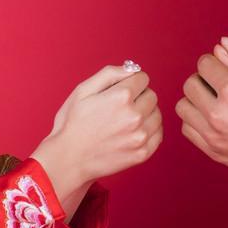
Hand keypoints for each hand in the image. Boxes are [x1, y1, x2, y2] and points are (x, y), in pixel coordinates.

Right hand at [34, 64, 162, 205]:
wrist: (68, 159)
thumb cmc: (72, 124)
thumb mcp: (83, 90)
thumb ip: (110, 74)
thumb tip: (132, 68)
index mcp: (121, 96)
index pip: (143, 78)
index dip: (131, 82)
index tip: (120, 91)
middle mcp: (134, 116)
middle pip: (152, 95)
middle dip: (139, 97)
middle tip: (121, 107)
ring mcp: (140, 136)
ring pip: (157, 115)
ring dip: (146, 114)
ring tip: (126, 121)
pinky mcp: (142, 153)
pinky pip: (158, 134)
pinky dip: (149, 131)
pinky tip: (133, 133)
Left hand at [176, 38, 227, 182]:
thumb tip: (223, 43)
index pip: (204, 64)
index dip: (216, 63)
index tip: (226, 70)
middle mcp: (218, 113)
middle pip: (190, 84)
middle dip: (203, 79)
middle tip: (221, 86)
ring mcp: (213, 134)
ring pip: (183, 107)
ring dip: (196, 100)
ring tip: (215, 103)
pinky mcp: (212, 151)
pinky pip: (187, 129)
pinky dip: (195, 121)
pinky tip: (213, 119)